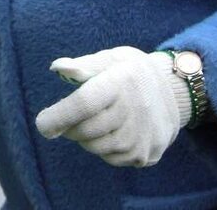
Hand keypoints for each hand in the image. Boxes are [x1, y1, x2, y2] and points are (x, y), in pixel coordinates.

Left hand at [34, 46, 188, 167]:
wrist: (174, 93)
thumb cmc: (132, 73)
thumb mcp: (112, 59)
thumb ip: (84, 65)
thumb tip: (57, 68)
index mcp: (120, 82)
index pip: (84, 104)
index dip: (59, 116)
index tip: (42, 124)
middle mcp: (133, 111)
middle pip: (84, 130)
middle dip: (69, 126)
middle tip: (73, 115)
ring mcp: (140, 136)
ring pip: (94, 147)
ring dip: (85, 137)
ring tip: (97, 119)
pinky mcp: (145, 155)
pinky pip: (110, 158)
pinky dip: (103, 147)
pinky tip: (114, 130)